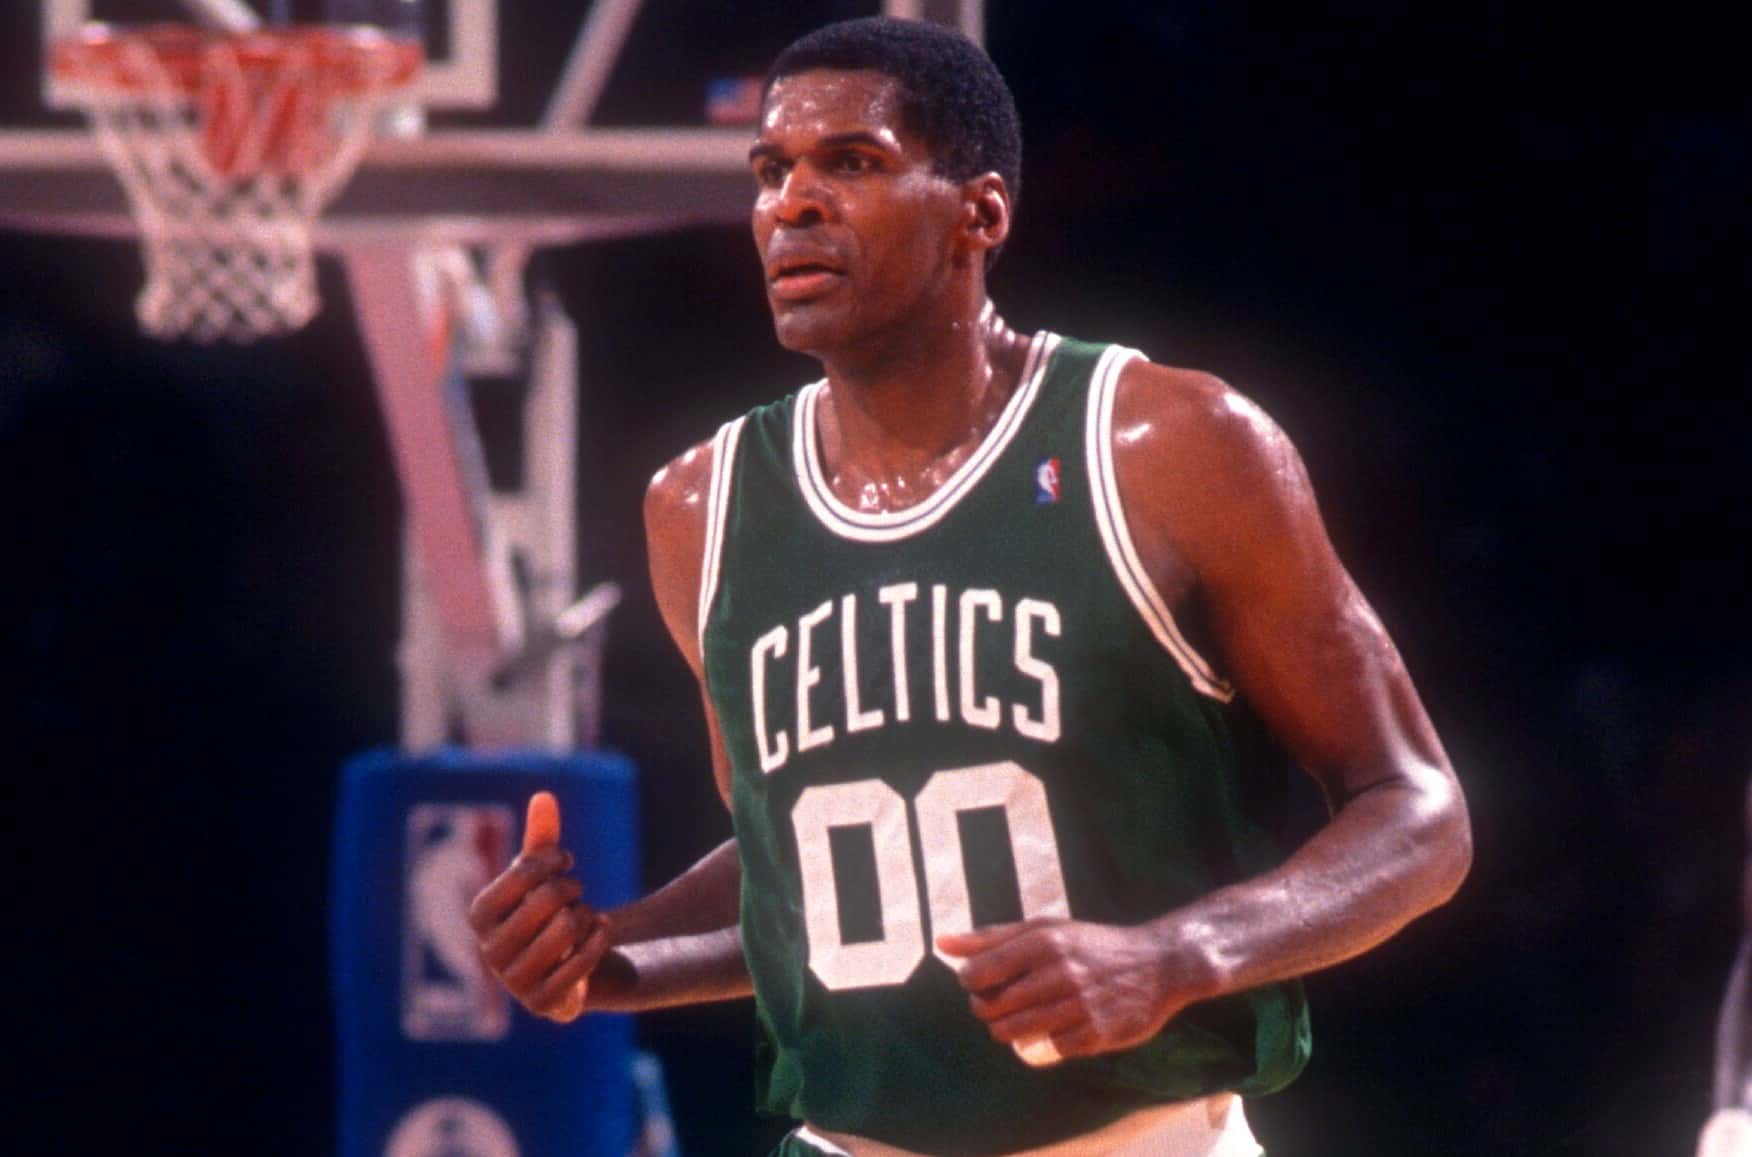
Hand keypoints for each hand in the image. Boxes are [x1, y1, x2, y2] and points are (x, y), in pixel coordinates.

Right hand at [467, 792, 611, 1022]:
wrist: (569, 963)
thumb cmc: (547, 910)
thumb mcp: (544, 873)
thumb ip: (542, 836)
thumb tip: (545, 796)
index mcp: (479, 914)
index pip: (525, 870)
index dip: (554, 860)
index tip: (566, 861)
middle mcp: (488, 951)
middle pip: (549, 898)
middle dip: (572, 888)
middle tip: (576, 892)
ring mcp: (514, 981)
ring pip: (568, 927)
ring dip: (586, 915)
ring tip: (583, 917)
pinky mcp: (543, 1004)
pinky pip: (582, 962)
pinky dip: (599, 939)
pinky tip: (601, 931)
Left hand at [938, 918, 1204, 1064]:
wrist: (1158, 964)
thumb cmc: (1091, 945)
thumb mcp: (1045, 929)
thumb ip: (992, 937)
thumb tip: (942, 943)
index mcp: (1044, 941)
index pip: (979, 972)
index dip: (970, 982)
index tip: (979, 982)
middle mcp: (1060, 972)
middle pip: (993, 1005)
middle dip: (986, 1009)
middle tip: (996, 1004)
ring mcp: (1079, 1005)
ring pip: (1016, 1032)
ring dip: (1005, 1030)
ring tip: (1013, 1020)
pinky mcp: (1096, 1034)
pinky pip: (1050, 1050)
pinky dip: (1042, 1044)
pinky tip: (1050, 1030)